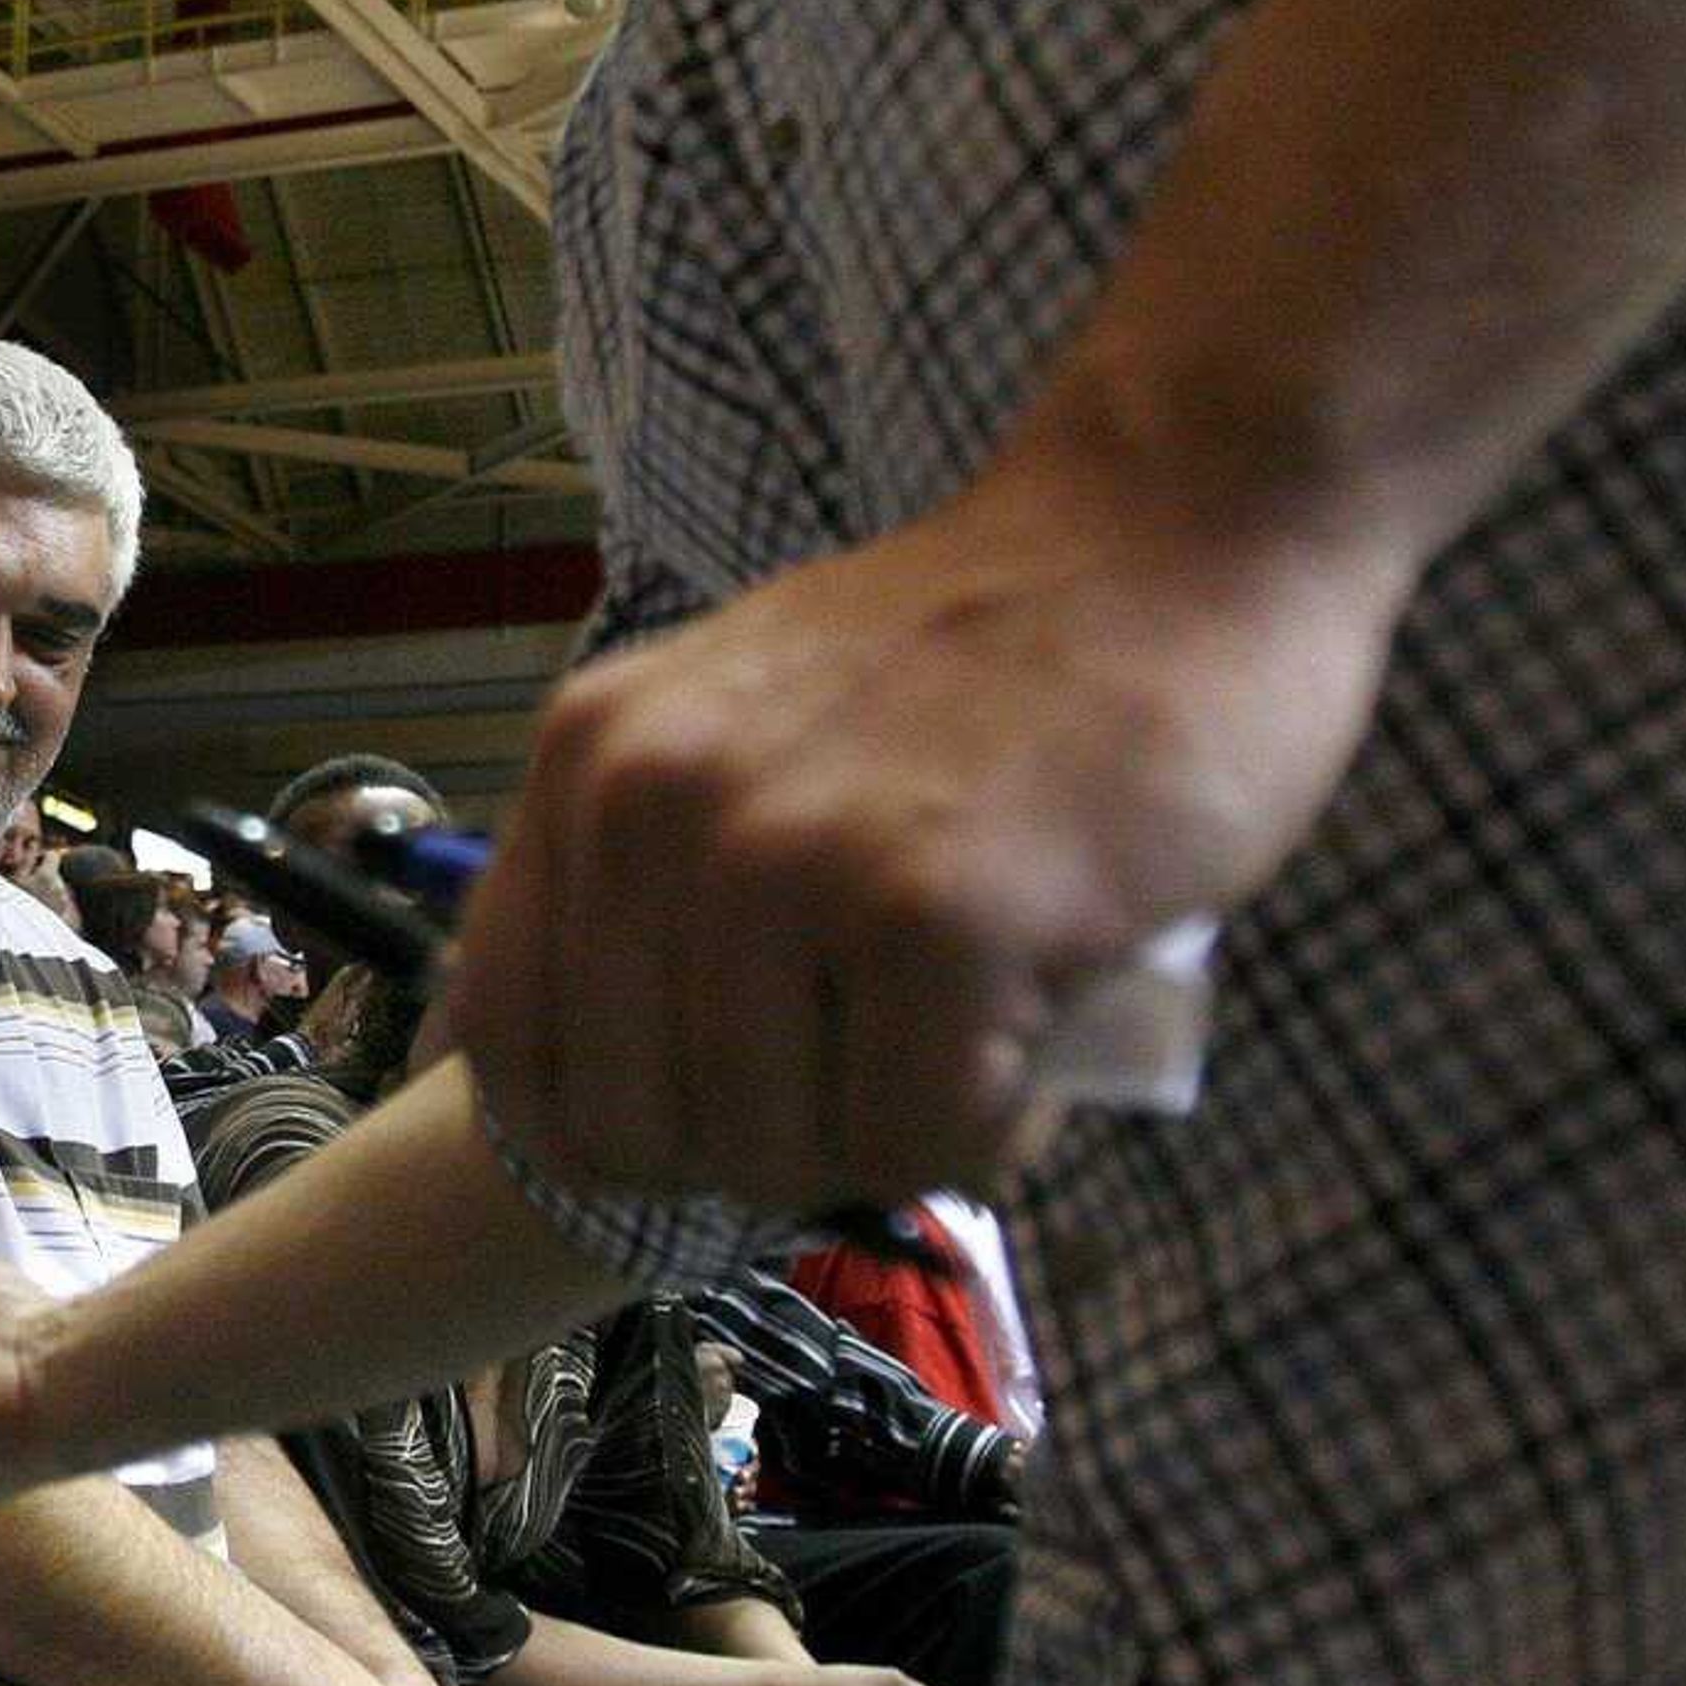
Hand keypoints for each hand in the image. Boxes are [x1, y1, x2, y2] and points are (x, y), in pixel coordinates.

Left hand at [449, 435, 1409, 1207]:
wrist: (1179, 532)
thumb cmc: (981, 654)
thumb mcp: (741, 719)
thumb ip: (645, 860)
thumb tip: (562, 1074)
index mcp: (590, 759)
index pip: (505, 1042)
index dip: (618, 1121)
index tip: (732, 1097)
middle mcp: (653, 805)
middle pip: (637, 1131)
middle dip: (766, 1140)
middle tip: (881, 1060)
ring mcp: (789, 860)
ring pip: (775, 1154)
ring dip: (885, 1139)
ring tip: (973, 1026)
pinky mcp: (939, 918)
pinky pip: (920, 1142)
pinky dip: (992, 1132)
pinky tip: (1039, 1036)